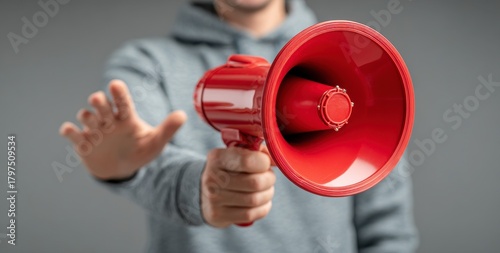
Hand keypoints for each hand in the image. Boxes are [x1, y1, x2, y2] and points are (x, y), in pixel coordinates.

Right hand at [59, 80, 185, 179]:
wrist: (122, 169)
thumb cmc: (140, 152)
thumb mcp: (156, 142)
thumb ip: (168, 129)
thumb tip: (183, 115)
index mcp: (126, 117)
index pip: (122, 101)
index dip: (118, 93)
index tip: (115, 84)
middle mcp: (109, 120)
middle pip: (101, 105)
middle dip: (99, 101)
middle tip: (99, 100)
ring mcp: (95, 131)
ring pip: (86, 117)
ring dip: (87, 117)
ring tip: (94, 124)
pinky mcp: (83, 144)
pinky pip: (73, 134)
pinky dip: (69, 131)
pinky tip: (69, 130)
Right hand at [201, 146, 274, 227]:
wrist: (204, 190)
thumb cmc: (228, 169)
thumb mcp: (236, 154)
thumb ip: (257, 152)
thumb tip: (276, 160)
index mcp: (217, 158)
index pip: (248, 161)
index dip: (264, 162)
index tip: (265, 163)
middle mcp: (212, 178)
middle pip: (255, 183)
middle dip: (269, 179)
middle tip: (269, 177)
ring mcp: (214, 199)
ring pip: (255, 200)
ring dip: (268, 194)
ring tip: (266, 189)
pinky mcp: (218, 215)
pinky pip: (251, 214)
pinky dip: (263, 208)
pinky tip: (262, 202)